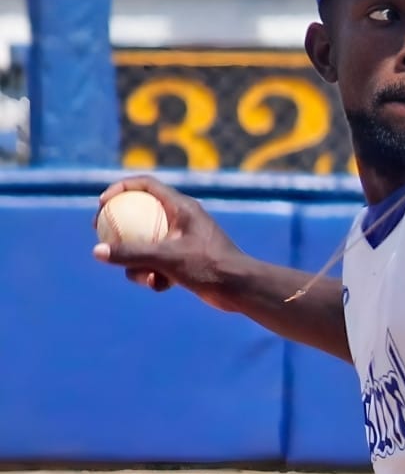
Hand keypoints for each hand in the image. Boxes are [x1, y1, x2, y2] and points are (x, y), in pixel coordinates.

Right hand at [92, 176, 244, 312]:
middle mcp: (182, 220)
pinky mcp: (185, 260)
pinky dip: (154, 275)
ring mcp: (183, 240)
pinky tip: (161, 286)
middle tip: (100, 238)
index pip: (146, 185)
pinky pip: (158, 264)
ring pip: (146, 245)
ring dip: (139, 264)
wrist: (239, 288)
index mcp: (182, 207)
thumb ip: (131, 253)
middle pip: (141, 215)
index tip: (101, 203)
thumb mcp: (165, 258)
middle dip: (120, 229)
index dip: (120, 188)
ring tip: (147, 277)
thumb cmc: (208, 266)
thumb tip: (97, 252)